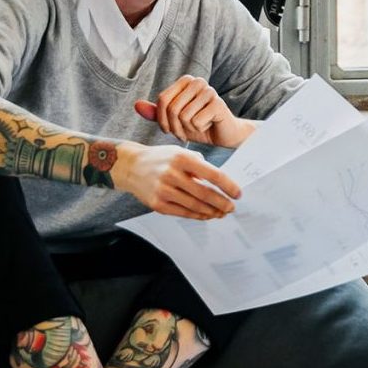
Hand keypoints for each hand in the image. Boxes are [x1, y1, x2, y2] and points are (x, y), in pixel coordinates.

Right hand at [110, 142, 240, 219]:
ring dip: (211, 211)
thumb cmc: (160, 158)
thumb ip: (199, 164)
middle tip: (231, 208)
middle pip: (205, 193)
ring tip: (221, 213)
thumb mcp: (180, 152)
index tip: (237, 194)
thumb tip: (220, 180)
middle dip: (222, 203)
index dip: (228, 186)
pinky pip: (182, 212)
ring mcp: (163, 190)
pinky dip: (197, 215)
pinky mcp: (156, 204)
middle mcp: (172, 174)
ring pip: (194, 205)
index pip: (212, 174)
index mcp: (182, 158)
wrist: (130, 166)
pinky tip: (206, 215)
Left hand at [134, 75, 251, 147]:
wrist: (224, 134)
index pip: (162, 99)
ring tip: (197, 128)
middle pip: (172, 108)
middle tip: (185, 132)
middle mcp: (197, 82)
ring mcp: (209, 91)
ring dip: (188, 129)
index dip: (162, 119)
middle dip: (175, 127)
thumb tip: (136, 105)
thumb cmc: (199, 126)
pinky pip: (196, 121)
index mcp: (186, 81)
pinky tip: (208, 126)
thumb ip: (156, 113)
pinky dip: (200, 129)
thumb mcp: (174, 121)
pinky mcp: (218, 104)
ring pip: (184, 116)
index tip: (169, 130)